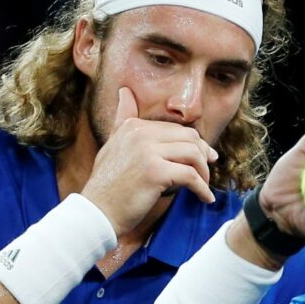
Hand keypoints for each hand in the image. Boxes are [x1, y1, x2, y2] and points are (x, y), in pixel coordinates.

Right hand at [80, 87, 219, 234]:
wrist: (97, 212)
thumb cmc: (108, 185)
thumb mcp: (113, 145)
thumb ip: (123, 119)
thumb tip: (125, 91)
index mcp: (132, 126)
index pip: (176, 129)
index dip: (194, 144)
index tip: (204, 158)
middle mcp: (140, 134)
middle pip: (189, 138)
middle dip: (203, 155)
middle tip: (207, 171)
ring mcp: (147, 152)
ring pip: (193, 154)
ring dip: (204, 172)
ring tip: (204, 186)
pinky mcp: (156, 172)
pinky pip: (191, 176)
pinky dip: (202, 189)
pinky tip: (205, 198)